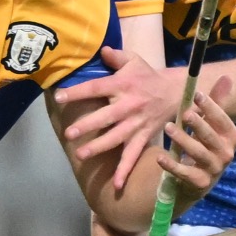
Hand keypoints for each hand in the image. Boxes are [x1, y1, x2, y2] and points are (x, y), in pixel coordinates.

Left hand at [57, 48, 184, 188]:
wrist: (176, 92)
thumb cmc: (148, 76)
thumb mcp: (134, 61)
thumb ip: (116, 57)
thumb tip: (101, 50)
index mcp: (123, 85)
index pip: (96, 88)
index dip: (78, 92)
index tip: (59, 96)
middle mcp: (129, 105)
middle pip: (105, 116)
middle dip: (87, 125)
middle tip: (69, 133)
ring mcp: (136, 124)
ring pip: (116, 138)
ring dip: (99, 147)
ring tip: (81, 155)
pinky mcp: (144, 137)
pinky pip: (134, 155)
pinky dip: (126, 170)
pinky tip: (117, 185)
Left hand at [156, 76, 235, 197]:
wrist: (198, 181)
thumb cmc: (204, 146)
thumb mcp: (211, 126)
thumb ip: (216, 103)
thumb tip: (226, 77)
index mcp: (232, 137)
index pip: (222, 119)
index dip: (211, 107)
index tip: (197, 95)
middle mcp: (227, 154)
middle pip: (210, 136)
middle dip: (198, 124)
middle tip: (184, 112)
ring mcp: (214, 170)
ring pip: (197, 153)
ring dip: (182, 140)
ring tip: (168, 127)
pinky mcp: (200, 183)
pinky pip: (184, 173)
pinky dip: (172, 165)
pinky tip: (160, 157)